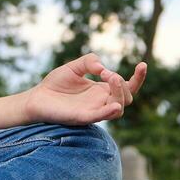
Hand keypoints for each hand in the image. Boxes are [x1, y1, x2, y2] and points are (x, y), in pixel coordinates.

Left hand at [21, 52, 146, 125]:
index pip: (128, 87)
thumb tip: (103, 68)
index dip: (138, 78)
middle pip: (127, 98)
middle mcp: (101, 102)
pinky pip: (99, 117)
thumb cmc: (56, 84)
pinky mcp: (82, 118)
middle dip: (125, 85)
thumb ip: (90, 61)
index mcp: (103, 90)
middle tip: (111, 74)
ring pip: (118, 109)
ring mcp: (93, 111)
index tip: (143, 65)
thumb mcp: (75, 66)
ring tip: (114, 79)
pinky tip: (114, 105)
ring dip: (120, 95)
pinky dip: (108, 112)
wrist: (36, 97)